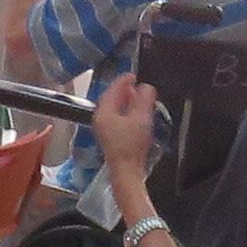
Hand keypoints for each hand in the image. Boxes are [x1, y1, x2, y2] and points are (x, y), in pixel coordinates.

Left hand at [92, 74, 157, 196]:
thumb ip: (144, 99)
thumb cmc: (131, 145)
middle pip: (111, 98)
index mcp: (104, 111)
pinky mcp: (110, 138)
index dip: (123, 80)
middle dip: (124, 90)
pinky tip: (135, 113)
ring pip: (114, 109)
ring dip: (125, 101)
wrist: (127, 172)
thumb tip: (146, 87)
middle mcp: (101, 119)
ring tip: (137, 96)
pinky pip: (116, 118)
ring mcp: (104, 130)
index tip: (133, 74)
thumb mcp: (141, 118)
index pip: (112, 89)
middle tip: (135, 83)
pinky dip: (125, 111)